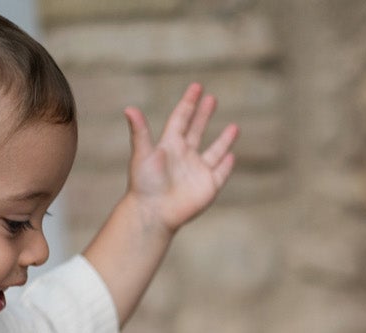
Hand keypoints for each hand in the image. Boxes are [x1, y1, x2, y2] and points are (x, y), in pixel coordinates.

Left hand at [124, 83, 236, 233]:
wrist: (154, 212)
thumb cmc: (145, 184)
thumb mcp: (142, 154)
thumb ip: (139, 131)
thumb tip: (129, 108)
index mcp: (170, 144)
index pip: (181, 118)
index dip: (189, 102)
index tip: (197, 87)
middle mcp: (185, 155)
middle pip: (197, 130)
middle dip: (204, 115)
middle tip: (212, 98)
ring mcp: (198, 171)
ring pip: (215, 151)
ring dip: (224, 140)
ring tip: (235, 127)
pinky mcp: (208, 187)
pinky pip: (221, 173)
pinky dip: (227, 165)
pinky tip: (232, 156)